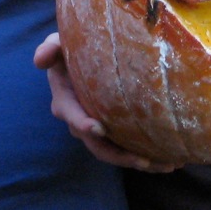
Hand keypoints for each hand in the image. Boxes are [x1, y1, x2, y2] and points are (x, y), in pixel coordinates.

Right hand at [34, 33, 180, 172]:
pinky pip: (127, 145)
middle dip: (120, 154)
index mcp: (66, 101)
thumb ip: (50, 48)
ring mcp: (97, 127)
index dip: (83, 124)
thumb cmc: (69, 49)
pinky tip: (170, 160)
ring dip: (139, 160)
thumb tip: (41, 58)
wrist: (78, 58)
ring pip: (115, 151)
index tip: (99, 128)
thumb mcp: (57, 45)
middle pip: (98, 145)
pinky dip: (146, 155)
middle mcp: (81, 120)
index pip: (73, 116)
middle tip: (144, 159)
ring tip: (167, 165)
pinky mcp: (113, 127)